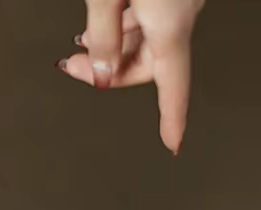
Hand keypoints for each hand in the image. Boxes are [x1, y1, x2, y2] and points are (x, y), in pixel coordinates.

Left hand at [57, 0, 204, 154]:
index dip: (173, 121)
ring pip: (151, 39)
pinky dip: (128, 26)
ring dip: (116, 47)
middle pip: (152, 64)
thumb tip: (102, 72)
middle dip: (112, 70)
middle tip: (75, 66)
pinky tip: (103, 23)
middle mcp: (185, 12)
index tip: (174, 144)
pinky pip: (154, 17)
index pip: (173, 88)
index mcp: (170, 24)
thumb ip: (103, 36)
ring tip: (82, 43)